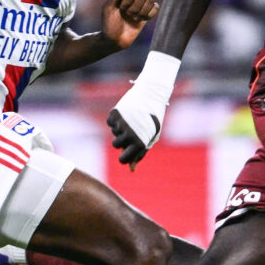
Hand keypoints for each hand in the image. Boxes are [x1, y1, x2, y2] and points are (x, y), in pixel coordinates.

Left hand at [102, 0, 158, 49]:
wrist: (116, 40)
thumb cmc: (110, 24)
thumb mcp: (108, 9)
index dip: (128, 0)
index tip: (121, 10)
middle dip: (135, 7)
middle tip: (128, 15)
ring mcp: (141, 5)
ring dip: (143, 10)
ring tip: (135, 18)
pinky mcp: (147, 13)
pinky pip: (156, 7)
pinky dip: (150, 14)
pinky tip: (142, 19)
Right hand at [108, 52, 179, 166]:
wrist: (152, 94)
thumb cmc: (153, 119)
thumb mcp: (150, 137)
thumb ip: (140, 153)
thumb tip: (131, 169)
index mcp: (139, 143)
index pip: (123, 160)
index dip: (124, 156)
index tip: (128, 150)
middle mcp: (129, 134)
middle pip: (116, 145)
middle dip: (122, 140)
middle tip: (134, 130)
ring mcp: (121, 124)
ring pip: (114, 133)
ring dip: (120, 130)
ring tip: (132, 120)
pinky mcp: (115, 113)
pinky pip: (110, 123)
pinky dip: (116, 120)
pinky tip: (127, 114)